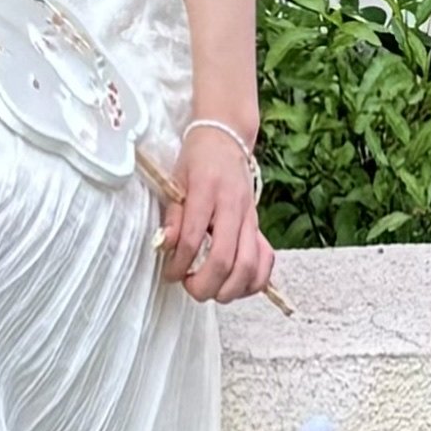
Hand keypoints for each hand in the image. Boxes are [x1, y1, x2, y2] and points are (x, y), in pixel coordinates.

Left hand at [157, 124, 274, 305]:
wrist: (225, 139)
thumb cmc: (197, 161)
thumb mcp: (176, 181)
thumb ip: (172, 217)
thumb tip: (164, 247)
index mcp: (208, 191)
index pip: (194, 238)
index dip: (179, 264)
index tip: (171, 273)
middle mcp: (233, 206)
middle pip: (225, 259)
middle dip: (205, 285)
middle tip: (190, 287)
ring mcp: (250, 217)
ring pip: (250, 265)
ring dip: (230, 289)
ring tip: (212, 291)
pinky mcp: (259, 225)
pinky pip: (266, 260)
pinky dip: (255, 280)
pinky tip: (237, 285)